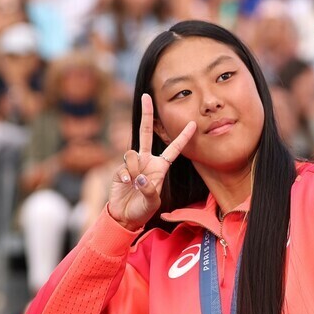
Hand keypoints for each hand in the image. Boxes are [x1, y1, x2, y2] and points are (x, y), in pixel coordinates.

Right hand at [107, 94, 195, 230]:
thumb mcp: (152, 203)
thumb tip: (139, 176)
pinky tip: (126, 184)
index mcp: (160, 167)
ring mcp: (132, 163)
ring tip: (134, 184)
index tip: (193, 123)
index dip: (183, 137)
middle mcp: (146, 161)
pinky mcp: (120, 168)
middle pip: (147, 132)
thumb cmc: (142, 210)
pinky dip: (125, 174)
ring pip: (132, 153)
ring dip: (133, 168)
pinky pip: (123, 165)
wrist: (124, 216)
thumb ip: (149, 190)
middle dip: (146, 114)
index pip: (174, 149)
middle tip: (146, 96)